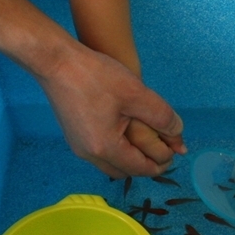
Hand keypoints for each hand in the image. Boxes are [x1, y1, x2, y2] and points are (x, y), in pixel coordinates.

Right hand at [36, 44, 185, 178]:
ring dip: (130, 159)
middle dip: (145, 166)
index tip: (175, 154)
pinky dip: (116, 151)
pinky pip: (99, 153)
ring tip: (146, 145)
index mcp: (105, 147)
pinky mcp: (73, 135)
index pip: (139, 168)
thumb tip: (178, 134)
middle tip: (163, 152)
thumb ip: (161, 116)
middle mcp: (89, 154)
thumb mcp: (136, 93)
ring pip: (109, 164)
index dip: (160, 164)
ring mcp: (77, 145)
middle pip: (123, 172)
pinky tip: (124, 135)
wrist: (56, 62)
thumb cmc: (96, 76)